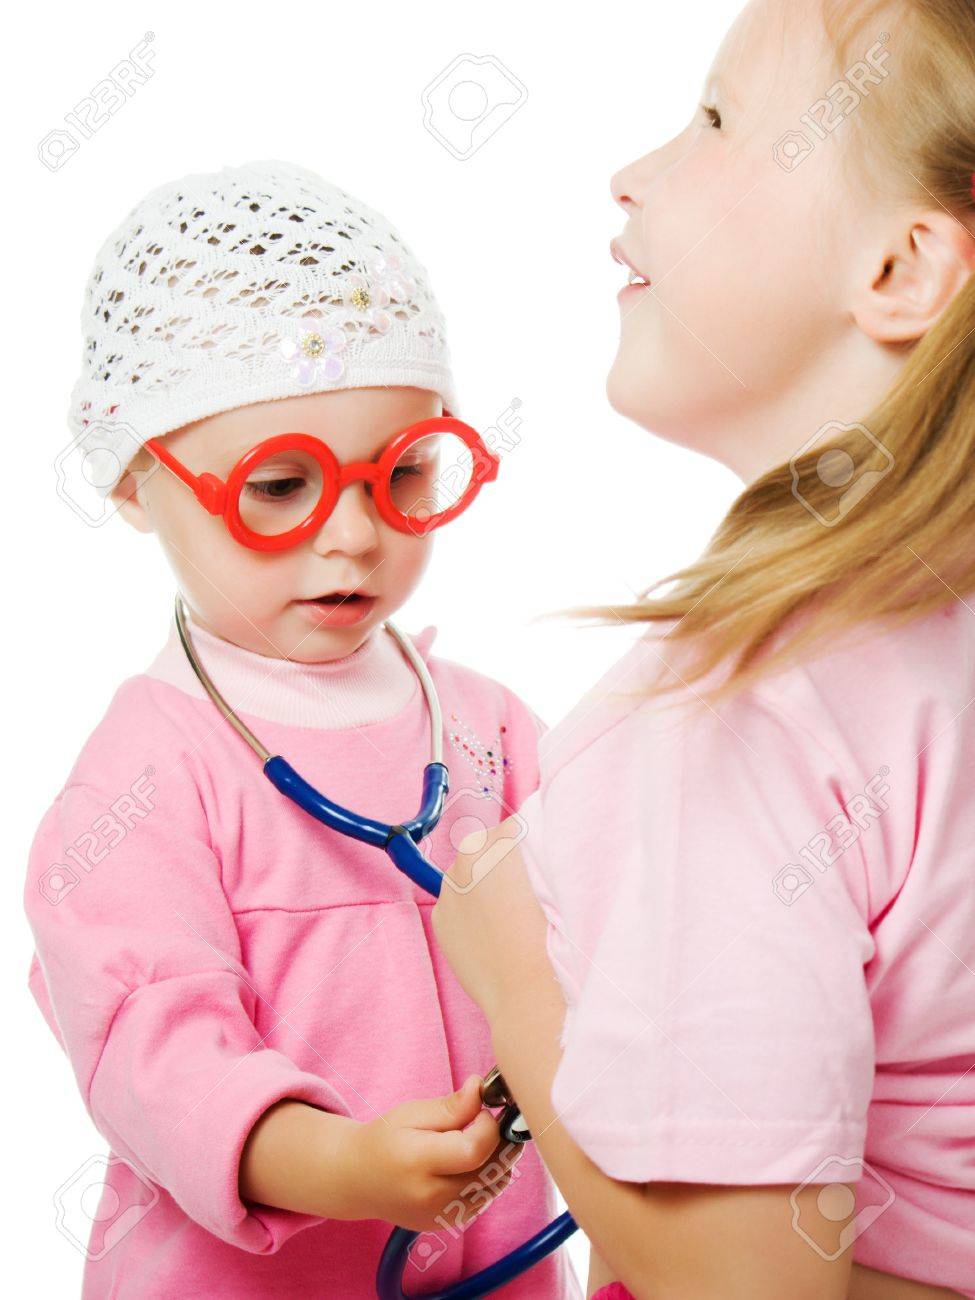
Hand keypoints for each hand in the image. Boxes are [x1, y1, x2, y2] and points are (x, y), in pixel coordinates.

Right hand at [333, 1074, 521, 1230]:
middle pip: (491, 1171)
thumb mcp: (411, 1114)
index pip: (475, 1151)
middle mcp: (431, 1197)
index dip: (489, 1128)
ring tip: (477, 1140)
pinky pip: (483, 1201)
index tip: (482, 1111)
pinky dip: (486, 1179)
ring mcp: (439, 1216)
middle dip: (500, 1142)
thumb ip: (450, 1106)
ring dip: (497, 1161)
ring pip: (494, 1187)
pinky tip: (468, 1163)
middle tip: (486, 1121)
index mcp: (419, 1163)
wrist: (358, 1180)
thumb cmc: (384, 1140)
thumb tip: (480, 1089)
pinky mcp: (444, 1225)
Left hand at [432, 817, 553, 1023]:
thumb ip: (543, 854)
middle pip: (489, 845)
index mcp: (502, 840)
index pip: (517, 827)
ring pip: (469, 873)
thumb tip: (538, 844)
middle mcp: (469, 855)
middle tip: (528, 891)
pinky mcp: (440, 915)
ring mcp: (450, 886)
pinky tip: (493, 933)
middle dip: (505, 861)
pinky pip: (457, 902)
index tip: (542, 864)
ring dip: (485, 883)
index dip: (533, 844)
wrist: (528, 991)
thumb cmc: (555, 936)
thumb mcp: (560, 881)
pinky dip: (470, 911)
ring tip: (510, 916)